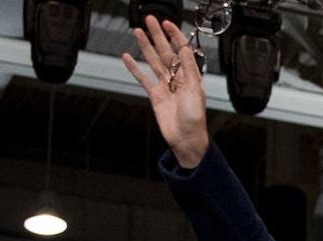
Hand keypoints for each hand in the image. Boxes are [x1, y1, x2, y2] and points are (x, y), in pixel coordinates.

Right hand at [121, 15, 208, 167]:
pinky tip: (126, 57)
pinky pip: (143, 78)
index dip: (174, 36)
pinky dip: (134, 68)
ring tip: (137, 31)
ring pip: (153, 61)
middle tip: (149, 19)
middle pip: (165, 51)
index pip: (181, 50)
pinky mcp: (154, 95)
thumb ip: (189, 69)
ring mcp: (165, 85)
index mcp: (190, 75)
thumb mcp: (195, 91)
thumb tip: (185, 49)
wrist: (186, 138)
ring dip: (146, 46)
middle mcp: (177, 78)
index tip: (167, 23)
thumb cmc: (195, 118)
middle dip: (157, 35)